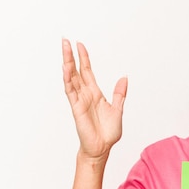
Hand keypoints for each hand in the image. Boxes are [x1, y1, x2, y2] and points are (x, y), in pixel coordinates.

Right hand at [62, 39, 127, 159]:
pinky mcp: (76, 107)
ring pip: (71, 78)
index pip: (87, 72)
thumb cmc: (108, 132)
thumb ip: (119, 93)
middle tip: (66, 40)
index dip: (84, 58)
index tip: (80, 45)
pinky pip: (70, 91)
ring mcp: (79, 100)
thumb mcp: (118, 109)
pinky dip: (68, 79)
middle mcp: (85, 94)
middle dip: (71, 56)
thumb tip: (124, 78)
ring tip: (64, 49)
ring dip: (67, 63)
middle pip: (76, 71)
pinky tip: (66, 69)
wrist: (102, 148)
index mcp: (95, 93)